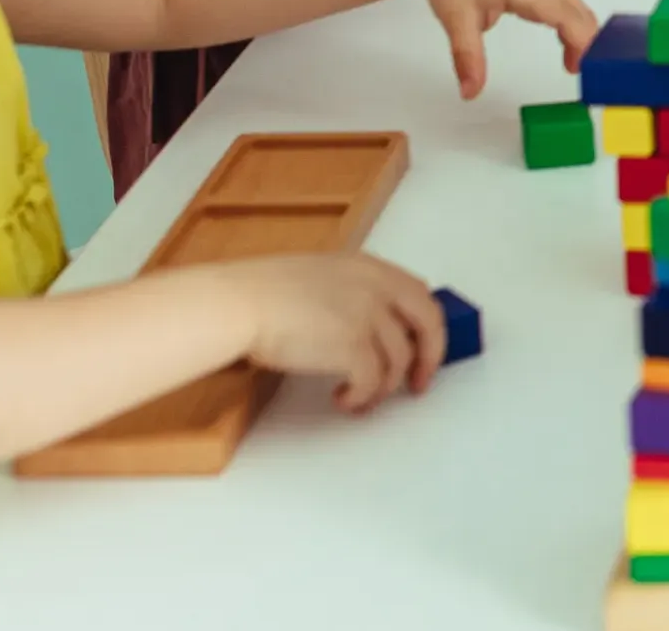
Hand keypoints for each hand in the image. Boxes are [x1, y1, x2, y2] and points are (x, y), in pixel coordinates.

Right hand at [228, 252, 447, 412]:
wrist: (239, 303)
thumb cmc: (262, 293)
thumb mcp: (320, 276)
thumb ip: (353, 292)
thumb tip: (372, 327)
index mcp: (368, 267)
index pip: (420, 295)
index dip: (427, 326)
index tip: (422, 348)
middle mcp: (376, 287)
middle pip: (428, 324)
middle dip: (429, 358)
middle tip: (416, 385)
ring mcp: (368, 315)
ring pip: (397, 361)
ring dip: (381, 388)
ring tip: (359, 399)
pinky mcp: (353, 346)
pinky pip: (372, 382)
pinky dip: (361, 397)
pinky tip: (342, 400)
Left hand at [408, 0, 598, 96]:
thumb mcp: (456, 19)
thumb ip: (468, 57)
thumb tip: (470, 94)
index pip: (570, 19)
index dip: (584, 46)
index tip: (585, 74)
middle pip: (581, 14)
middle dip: (590, 45)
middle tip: (587, 79)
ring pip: (576, 7)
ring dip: (582, 35)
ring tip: (575, 66)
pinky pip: (565, 3)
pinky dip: (573, 25)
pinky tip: (565, 44)